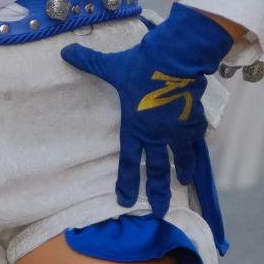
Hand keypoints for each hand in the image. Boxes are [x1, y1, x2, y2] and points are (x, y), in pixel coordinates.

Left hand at [60, 4, 233, 221]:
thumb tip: (65, 52)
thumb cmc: (140, 66)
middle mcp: (156, 135)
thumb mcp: (112, 66)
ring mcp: (177, 130)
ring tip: (183, 182)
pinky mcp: (194, 120)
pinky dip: (196, 146)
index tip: (125, 201)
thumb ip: (89, 62)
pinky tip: (198, 151)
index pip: (128, 162)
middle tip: (159, 211)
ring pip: (180, 158)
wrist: (175, 59)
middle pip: (157, 170)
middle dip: (157, 192)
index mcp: (135, 127)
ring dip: (181, 171)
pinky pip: (195, 138)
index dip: (126, 183)